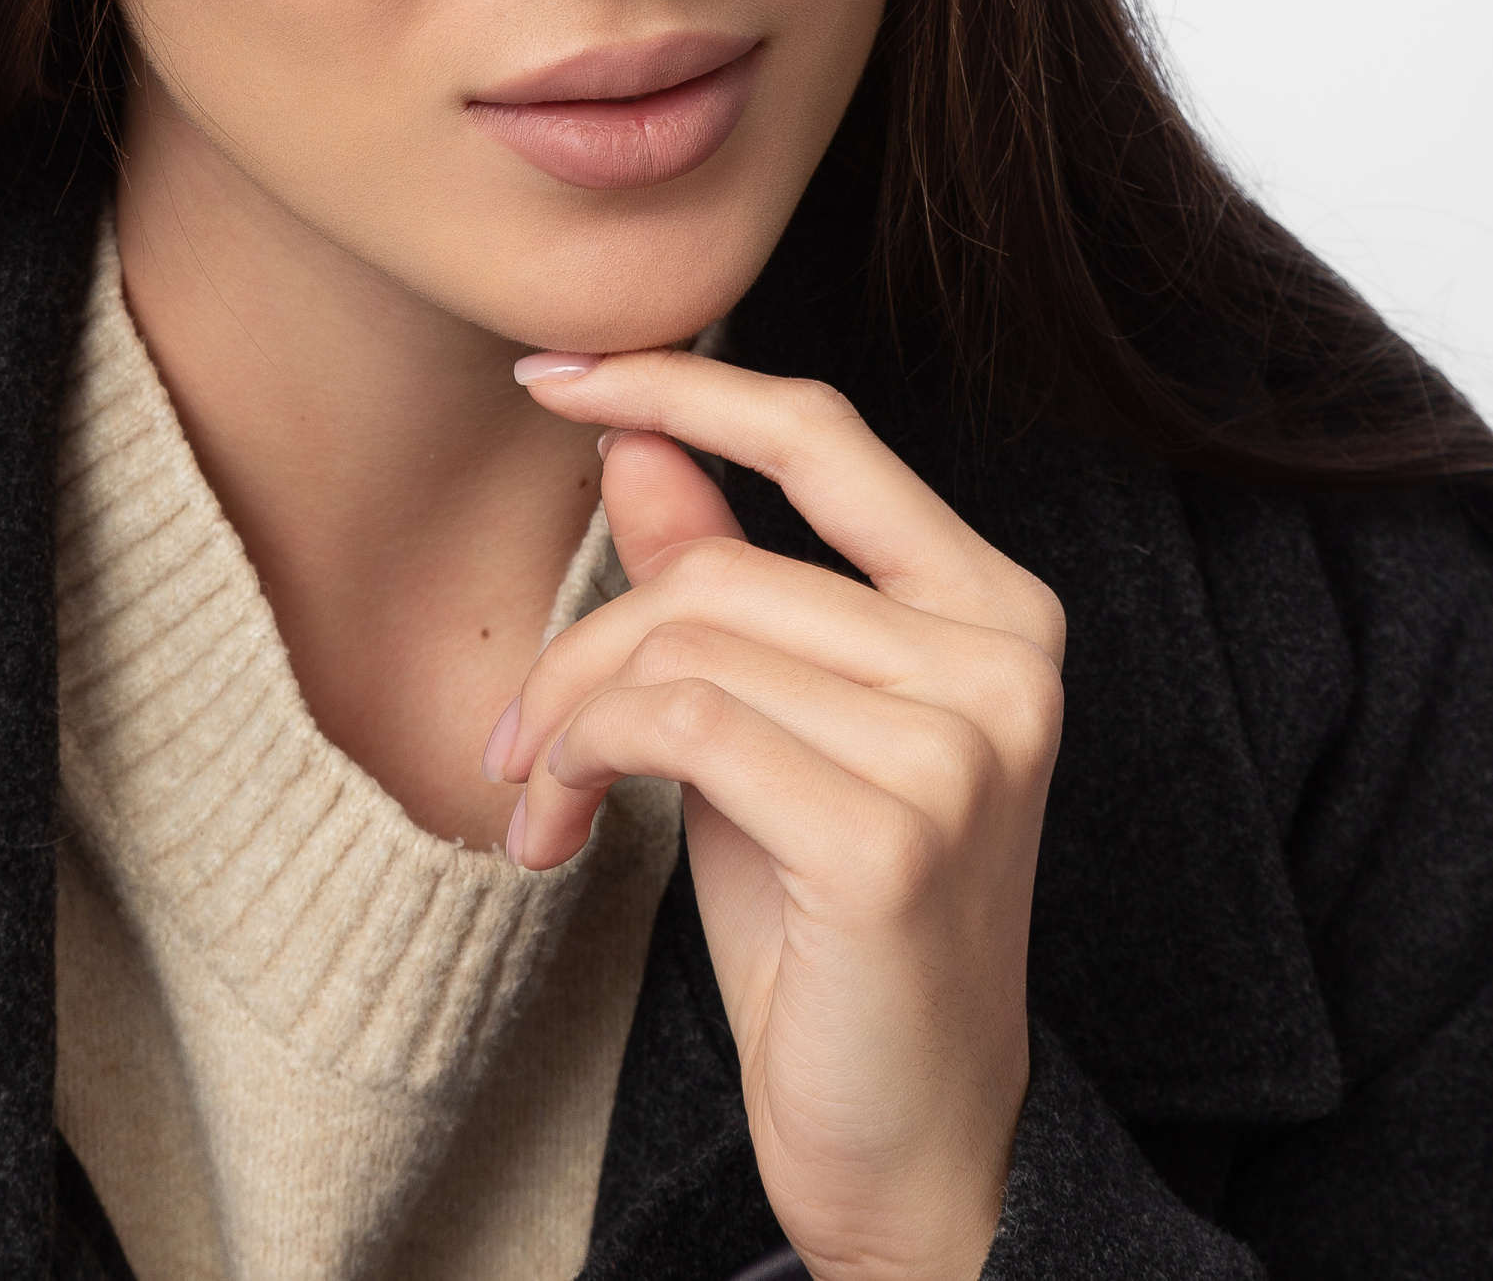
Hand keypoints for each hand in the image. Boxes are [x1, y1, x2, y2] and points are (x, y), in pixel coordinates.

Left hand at [490, 349, 1064, 1280]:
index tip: (553, 373)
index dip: (680, 386)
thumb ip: (721, 577)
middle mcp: (1004, 659)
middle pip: (718, 566)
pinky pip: (681, 725)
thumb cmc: (834, 935)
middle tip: (517, 743)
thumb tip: (633, 440)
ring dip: (571, 720)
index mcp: (995, 608)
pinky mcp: (896, 836)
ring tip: (541, 803)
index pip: (826, 434)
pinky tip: (562, 838)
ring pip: (687, 642)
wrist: (918, 1148)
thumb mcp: (766, 728)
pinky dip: (589, 763)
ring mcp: (963, 746)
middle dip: (580, 647)